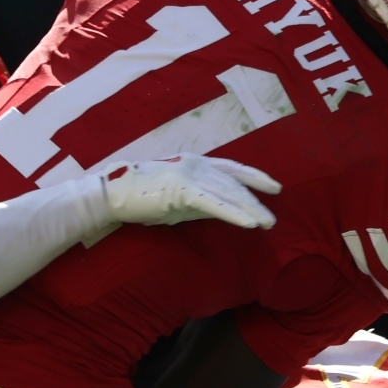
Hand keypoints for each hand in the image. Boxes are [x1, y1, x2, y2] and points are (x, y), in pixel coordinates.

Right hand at [98, 155, 279, 229]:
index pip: (233, 168)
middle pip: (234, 183)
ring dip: (250, 210)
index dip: (255, 177)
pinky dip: (233, 214)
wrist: (113, 194)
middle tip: (271, 220)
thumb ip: (201, 200)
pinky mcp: (182, 189)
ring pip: (228, 194)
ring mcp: (190, 175)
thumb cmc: (142, 197)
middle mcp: (197, 164)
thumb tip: (224, 209)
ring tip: (267, 223)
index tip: (274, 187)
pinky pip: (214, 204)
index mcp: (196, 162)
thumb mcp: (178, 198)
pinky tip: (249, 224)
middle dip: (255, 202)